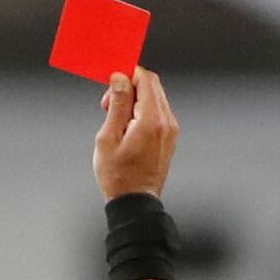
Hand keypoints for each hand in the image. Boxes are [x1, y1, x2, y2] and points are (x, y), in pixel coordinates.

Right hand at [95, 68, 177, 200]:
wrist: (135, 203)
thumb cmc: (118, 176)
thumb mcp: (108, 137)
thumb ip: (117, 103)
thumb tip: (120, 78)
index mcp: (151, 120)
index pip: (145, 79)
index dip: (126, 76)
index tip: (111, 87)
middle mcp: (166, 122)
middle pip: (152, 85)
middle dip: (129, 87)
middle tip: (110, 105)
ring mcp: (171, 131)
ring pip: (155, 98)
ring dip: (134, 100)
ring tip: (116, 120)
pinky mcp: (169, 138)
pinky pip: (158, 113)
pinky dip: (142, 112)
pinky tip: (127, 128)